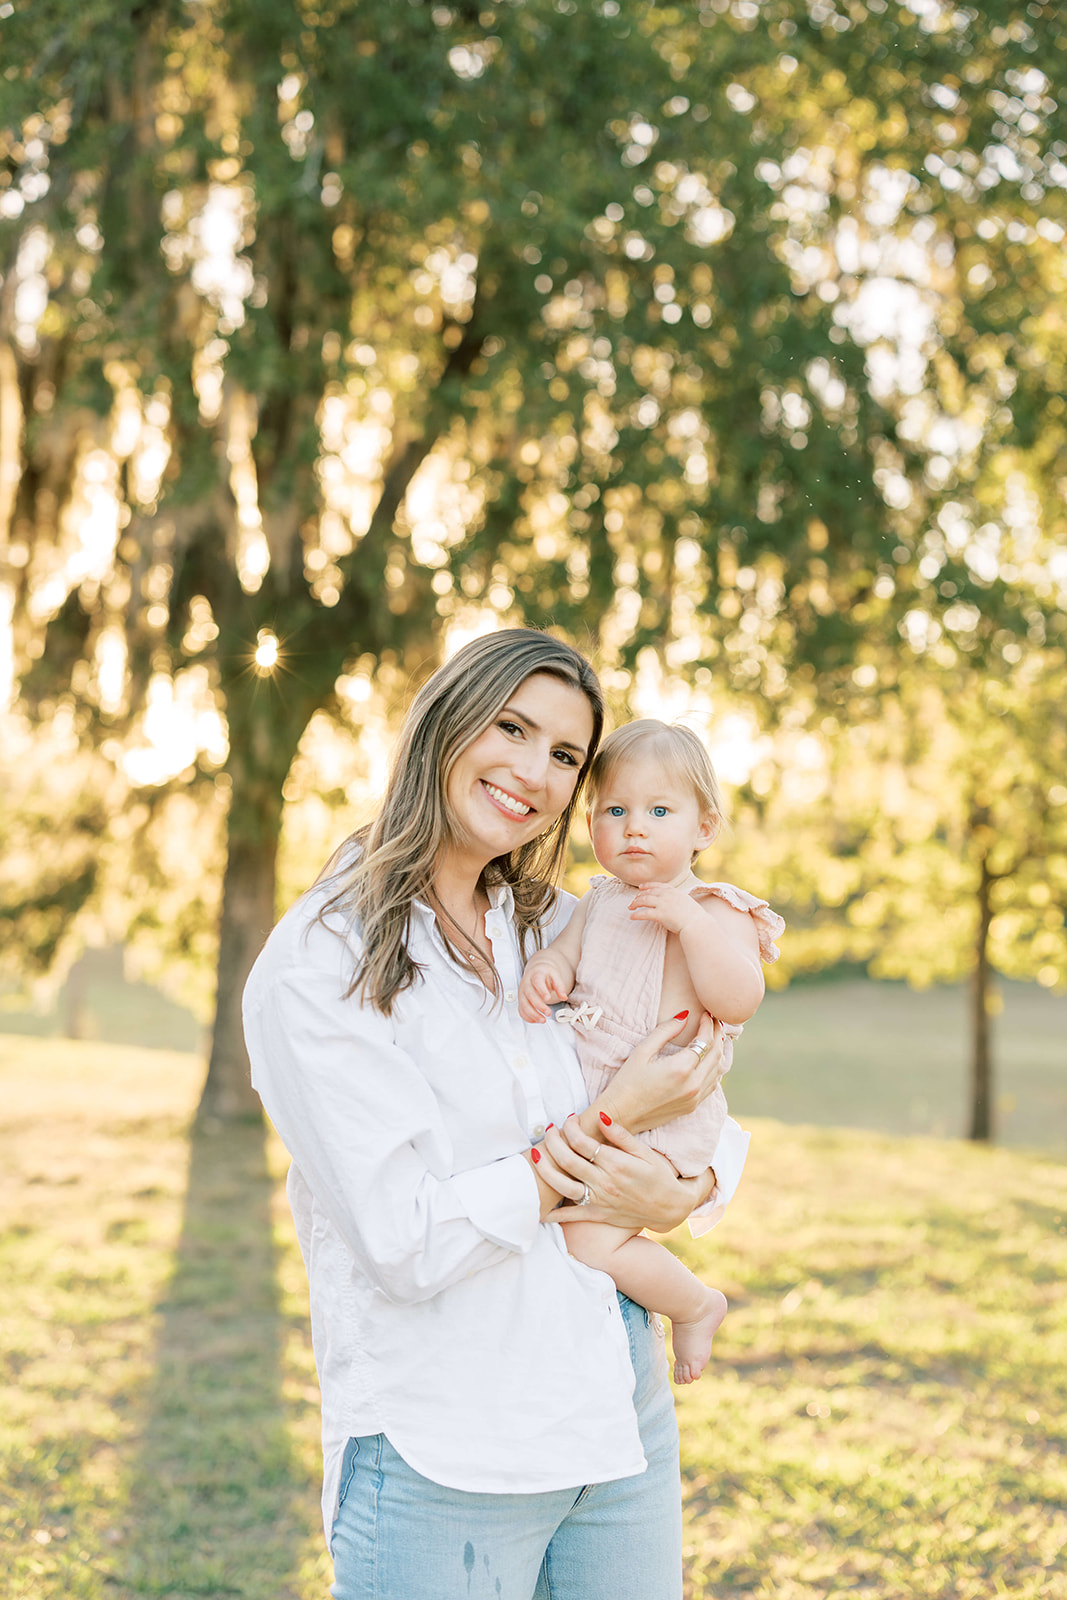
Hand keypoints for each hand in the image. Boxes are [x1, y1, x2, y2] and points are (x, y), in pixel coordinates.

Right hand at [517, 963, 570, 1023]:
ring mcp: (522, 993)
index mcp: (536, 975)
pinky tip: (535, 1020)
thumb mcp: (554, 975)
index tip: (548, 998)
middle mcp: (527, 984)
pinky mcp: (521, 1000)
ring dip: (533, 1014)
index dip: (542, 990)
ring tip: (543, 1020)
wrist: (536, 971)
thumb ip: (560, 986)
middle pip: (530, 995)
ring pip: (524, 1004)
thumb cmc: (544, 974)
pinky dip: (527, 1017)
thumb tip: (564, 997)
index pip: (537, 981)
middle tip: (548, 1012)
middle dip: (539, 1006)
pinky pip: (521, 1010)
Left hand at [543, 1115, 703, 1232]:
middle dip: (553, 1142)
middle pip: (568, 1160)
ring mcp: (599, 1200)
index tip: (569, 1119)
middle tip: (549, 1130)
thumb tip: (600, 1116)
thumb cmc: (657, 1175)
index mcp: (616, 1163)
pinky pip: (571, 1216)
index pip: (583, 1141)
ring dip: (545, 1169)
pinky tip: (538, 1207)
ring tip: (535, 1155)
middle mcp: (604, 1182)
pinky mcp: (597, 1215)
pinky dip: (553, 1214)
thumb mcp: (644, 1151)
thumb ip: (621, 1135)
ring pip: (563, 1185)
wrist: (669, 1207)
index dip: (571, 1127)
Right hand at [604, 1012, 726, 1132]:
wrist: (620, 1115)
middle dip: (717, 1034)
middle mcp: (693, 1085)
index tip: (705, 1014)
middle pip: (716, 1054)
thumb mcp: (642, 1051)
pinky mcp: (692, 1106)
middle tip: (713, 1021)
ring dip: (719, 1051)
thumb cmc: (626, 1082)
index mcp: (680, 1068)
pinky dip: (715, 1068)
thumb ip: (665, 1031)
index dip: (707, 1025)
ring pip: (718, 1070)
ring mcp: (694, 1098)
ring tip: (714, 1036)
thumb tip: (684, 1016)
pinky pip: (713, 1084)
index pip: (705, 1041)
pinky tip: (709, 1059)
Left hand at [628, 881, 701, 934]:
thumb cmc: (694, 916)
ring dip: (635, 903)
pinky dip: (636, 914)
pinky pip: (644, 913)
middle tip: (633, 901)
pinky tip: (632, 916)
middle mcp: (667, 895)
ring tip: (630, 907)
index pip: (658, 886)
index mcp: (674, 892)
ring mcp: (663, 904)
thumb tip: (674, 904)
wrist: (696, 923)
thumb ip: (678, 900)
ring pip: (644, 900)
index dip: (648, 886)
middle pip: (648, 893)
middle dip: (639, 896)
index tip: (641, 887)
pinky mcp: (660, 914)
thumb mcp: (687, 902)